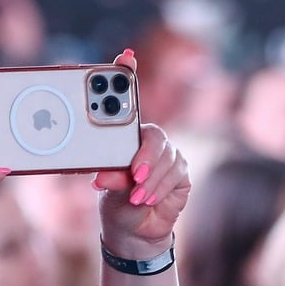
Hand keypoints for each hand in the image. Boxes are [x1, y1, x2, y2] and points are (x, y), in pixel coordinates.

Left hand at [93, 52, 190, 260]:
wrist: (133, 229)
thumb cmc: (116, 201)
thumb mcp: (107, 190)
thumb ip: (109, 178)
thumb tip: (103, 175)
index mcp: (127, 136)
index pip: (129, 100)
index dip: (128, 74)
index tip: (125, 56)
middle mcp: (149, 141)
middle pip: (153, 136)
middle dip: (144, 154)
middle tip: (132, 171)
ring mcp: (168, 154)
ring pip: (165, 160)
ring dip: (149, 180)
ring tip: (135, 196)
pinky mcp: (181, 173)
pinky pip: (175, 175)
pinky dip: (159, 187)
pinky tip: (147, 199)